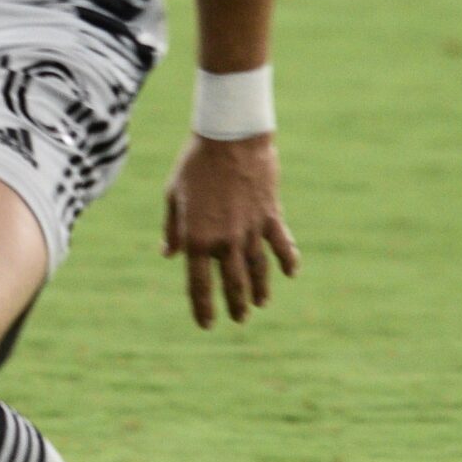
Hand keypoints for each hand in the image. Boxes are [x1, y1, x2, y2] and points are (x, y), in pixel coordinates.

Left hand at [163, 133, 299, 329]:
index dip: (202, 308)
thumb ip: (173, 229)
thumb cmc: (195, 163)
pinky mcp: (271, 215)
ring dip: (260, 290)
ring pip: (258, 270)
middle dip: (235, 305)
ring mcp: (251, 229)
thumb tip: (169, 254)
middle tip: (239, 318)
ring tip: (261, 304)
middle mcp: (225, 240)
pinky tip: (292, 273)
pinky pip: (282, 244)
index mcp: (197, 238)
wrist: (229, 137)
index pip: (199, 284)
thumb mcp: (173, 195)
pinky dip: (288, 260)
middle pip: (233, 283)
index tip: (206, 324)